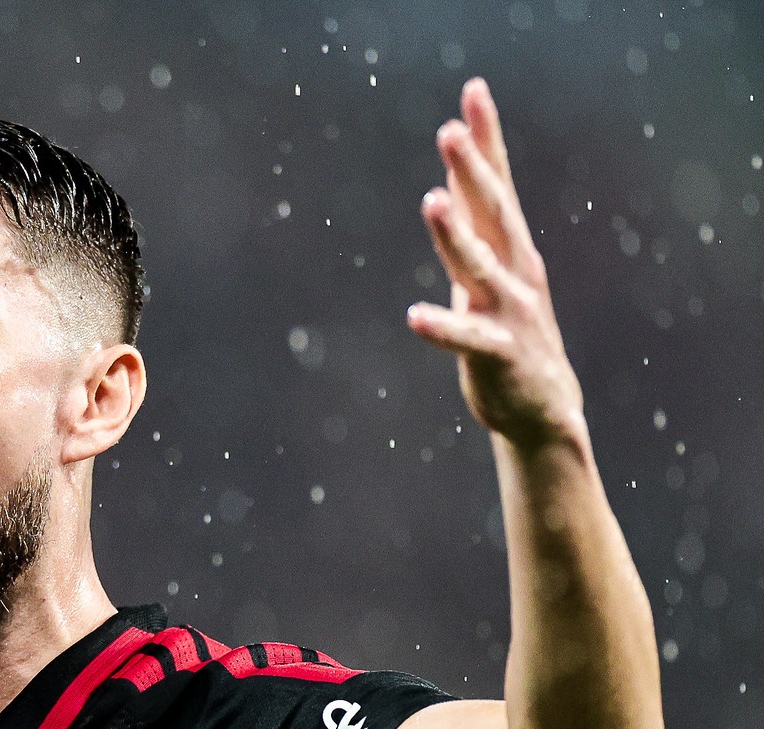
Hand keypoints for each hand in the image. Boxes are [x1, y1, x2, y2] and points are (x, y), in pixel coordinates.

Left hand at [407, 79, 585, 452]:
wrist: (542, 408)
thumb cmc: (507, 333)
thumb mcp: (488, 274)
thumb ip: (472, 232)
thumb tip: (447, 186)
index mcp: (509, 248)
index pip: (496, 183)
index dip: (485, 139)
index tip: (473, 91)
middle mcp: (514, 270)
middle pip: (491, 211)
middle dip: (472, 169)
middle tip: (449, 130)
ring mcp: (509, 312)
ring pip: (479, 266)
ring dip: (455, 234)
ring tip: (432, 200)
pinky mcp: (498, 354)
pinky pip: (467, 338)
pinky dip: (443, 327)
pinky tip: (415, 316)